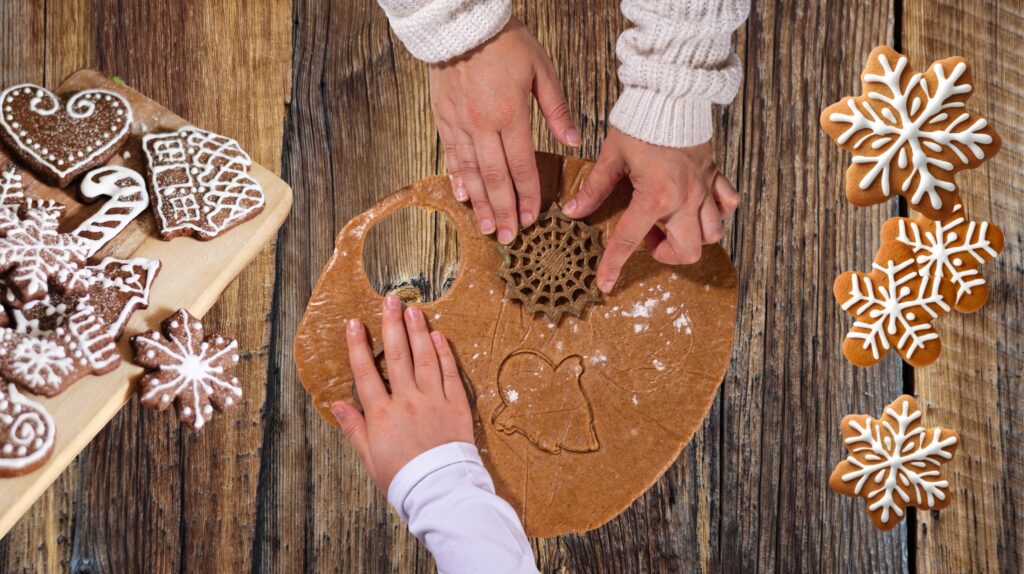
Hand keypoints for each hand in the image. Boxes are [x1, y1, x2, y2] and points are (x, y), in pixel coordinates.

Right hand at [330, 295, 473, 492]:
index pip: (366, 373)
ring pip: (424, 358)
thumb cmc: (402, 477)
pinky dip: (443, 353)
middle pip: (397, 356)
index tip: (354, 323)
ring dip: (417, 331)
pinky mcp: (456, 404)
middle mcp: (407, 401)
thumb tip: (336, 403)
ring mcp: (433, 400)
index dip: (358, 346)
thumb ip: (354, 427)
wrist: (439, 489)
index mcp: (382, 414)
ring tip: (413, 308)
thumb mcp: (369, 457)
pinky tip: (437, 336)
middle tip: (389, 300)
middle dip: (391, 325)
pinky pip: (448, 373)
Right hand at [430, 16, 580, 244]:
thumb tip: (574, 142)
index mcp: (511, 115)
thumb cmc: (506, 41)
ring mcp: (460, 123)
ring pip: (471, 173)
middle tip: (509, 237)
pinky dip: (457, 178)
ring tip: (487, 227)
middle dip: (504, 211)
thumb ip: (557, 108)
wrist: (460, 23)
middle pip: (495, 178)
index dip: (527, 196)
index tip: (531, 219)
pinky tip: (462, 196)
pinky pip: (451, 155)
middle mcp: (482, 125)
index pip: (521, 166)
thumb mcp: (541, 69)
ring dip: (480, 204)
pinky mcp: (444, 118)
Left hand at [564, 128, 738, 292]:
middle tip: (649, 238)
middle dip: (666, 254)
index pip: (629, 241)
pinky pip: (727, 205)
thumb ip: (594, 188)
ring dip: (692, 237)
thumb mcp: (611, 156)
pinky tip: (699, 207)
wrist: (672, 92)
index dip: (613, 265)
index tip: (605, 283)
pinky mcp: (715, 175)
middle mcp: (685, 199)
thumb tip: (573, 210)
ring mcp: (704, 188)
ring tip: (671, 224)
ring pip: (712, 234)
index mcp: (655, 197)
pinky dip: (717, 212)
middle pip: (687, 251)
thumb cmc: (641, 121)